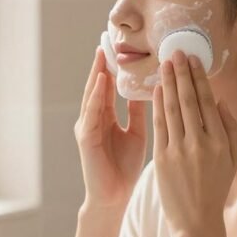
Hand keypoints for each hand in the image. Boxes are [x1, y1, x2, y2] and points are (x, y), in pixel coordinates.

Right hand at [74, 47, 147, 208]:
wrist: (114, 197)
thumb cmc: (124, 167)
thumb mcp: (136, 133)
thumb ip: (138, 111)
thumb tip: (150, 87)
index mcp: (106, 117)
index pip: (110, 86)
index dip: (115, 67)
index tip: (121, 45)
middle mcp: (94, 119)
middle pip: (98, 85)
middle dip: (103, 64)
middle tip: (107, 39)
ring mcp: (87, 127)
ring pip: (93, 95)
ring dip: (98, 74)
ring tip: (103, 53)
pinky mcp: (86, 138)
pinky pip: (91, 112)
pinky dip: (96, 96)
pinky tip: (101, 81)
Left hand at [153, 50, 236, 236]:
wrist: (195, 220)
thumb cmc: (214, 189)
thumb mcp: (232, 160)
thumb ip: (229, 129)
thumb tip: (220, 101)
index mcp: (220, 141)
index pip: (207, 102)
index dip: (199, 78)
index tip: (193, 61)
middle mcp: (201, 143)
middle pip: (188, 100)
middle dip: (181, 74)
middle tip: (176, 53)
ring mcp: (180, 150)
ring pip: (172, 109)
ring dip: (167, 84)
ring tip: (164, 65)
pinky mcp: (163, 159)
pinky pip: (159, 126)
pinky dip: (157, 105)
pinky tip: (155, 90)